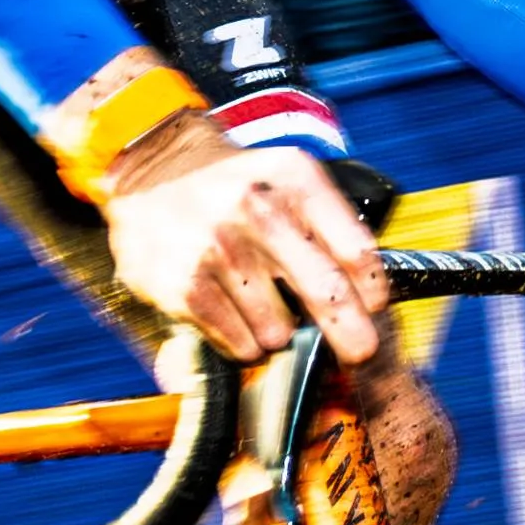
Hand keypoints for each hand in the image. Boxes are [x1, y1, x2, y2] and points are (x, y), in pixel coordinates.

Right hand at [101, 116, 388, 365]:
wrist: (149, 172)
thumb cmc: (231, 184)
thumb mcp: (285, 176)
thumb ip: (328, 223)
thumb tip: (366, 292)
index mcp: (293, 178)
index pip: (354, 248)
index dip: (372, 289)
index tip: (375, 307)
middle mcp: (256, 209)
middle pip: (327, 292)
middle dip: (352, 334)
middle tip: (360, 351)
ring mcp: (218, 250)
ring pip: (281, 330)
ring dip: (279, 332)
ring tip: (260, 304)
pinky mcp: (185, 287)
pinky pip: (240, 343)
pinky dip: (244, 341)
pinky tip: (235, 315)